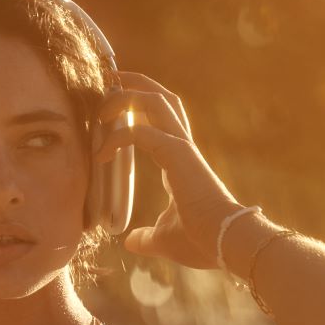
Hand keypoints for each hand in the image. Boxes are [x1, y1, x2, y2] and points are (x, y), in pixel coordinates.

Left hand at [96, 71, 242, 269]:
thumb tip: (132, 242)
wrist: (224, 243)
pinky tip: (100, 153)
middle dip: (133, 83)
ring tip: (100, 109)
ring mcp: (182, 147)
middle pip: (159, 96)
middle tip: (108, 81)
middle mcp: (182, 145)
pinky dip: (118, 136)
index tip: (112, 108)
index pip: (160, 119)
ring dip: (124, 97)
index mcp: (180, 159)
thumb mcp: (163, 238)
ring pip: (154, 100)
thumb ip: (146, 236)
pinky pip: (141, 132)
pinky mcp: (178, 156)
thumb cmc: (200, 241)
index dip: (138, 106)